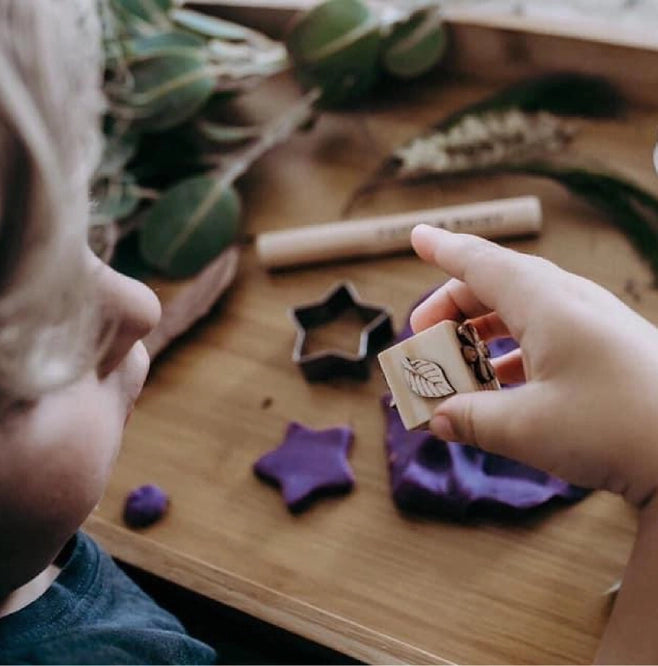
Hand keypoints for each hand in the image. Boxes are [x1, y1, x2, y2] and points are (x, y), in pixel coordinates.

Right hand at [410, 224, 657, 507]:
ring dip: (480, 333)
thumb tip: (437, 418)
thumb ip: (471, 419)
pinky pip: (543, 334)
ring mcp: (590, 323)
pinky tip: (501, 387)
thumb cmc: (616, 427)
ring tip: (458, 366)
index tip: (417, 237)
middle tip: (424, 336)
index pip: (481, 263)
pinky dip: (510, 353)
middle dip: (452, 306)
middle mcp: (568, 302)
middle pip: (496, 285)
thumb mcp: (528, 427)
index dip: (443, 250)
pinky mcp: (605, 347)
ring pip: (520, 310)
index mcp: (545, 304)